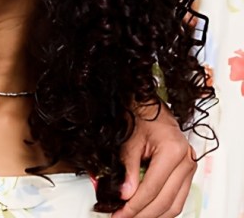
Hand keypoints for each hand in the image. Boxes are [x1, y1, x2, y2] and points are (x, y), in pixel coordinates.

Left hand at [112, 103, 195, 217]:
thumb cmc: (140, 115)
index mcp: (173, 151)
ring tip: (134, 217)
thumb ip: (127, 169)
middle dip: (143, 214)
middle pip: (166, 201)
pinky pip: (178, 197)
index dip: (134, 205)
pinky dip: (163, 207)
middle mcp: (186, 160)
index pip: (152, 189)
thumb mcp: (129, 141)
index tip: (120, 214)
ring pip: (175, 204)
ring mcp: (189, 166)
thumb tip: (125, 195)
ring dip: (154, 215)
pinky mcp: (187, 171)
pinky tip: (148, 211)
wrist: (149, 103)